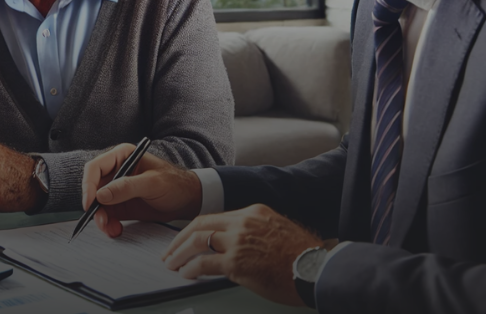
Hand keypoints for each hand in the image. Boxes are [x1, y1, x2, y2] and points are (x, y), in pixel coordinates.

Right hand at [82, 144, 202, 237]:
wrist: (188, 200)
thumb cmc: (175, 183)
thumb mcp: (152, 183)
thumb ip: (127, 187)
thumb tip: (101, 195)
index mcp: (122, 156)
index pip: (95, 168)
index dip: (88, 185)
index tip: (90, 203)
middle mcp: (116, 172)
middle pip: (93, 188)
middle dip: (95, 207)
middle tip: (102, 221)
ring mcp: (117, 190)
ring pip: (98, 205)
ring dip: (101, 219)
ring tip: (112, 229)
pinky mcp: (120, 205)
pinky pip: (107, 215)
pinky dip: (108, 225)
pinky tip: (116, 230)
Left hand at [162, 204, 322, 305]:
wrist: (316, 270)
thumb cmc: (302, 258)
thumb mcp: (278, 232)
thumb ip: (255, 233)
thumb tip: (237, 246)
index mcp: (254, 212)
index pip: (216, 217)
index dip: (197, 228)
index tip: (187, 238)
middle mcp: (244, 221)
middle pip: (200, 224)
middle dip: (180, 238)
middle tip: (170, 250)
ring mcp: (239, 240)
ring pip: (198, 240)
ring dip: (180, 253)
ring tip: (172, 263)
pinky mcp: (237, 262)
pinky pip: (204, 263)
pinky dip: (191, 268)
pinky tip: (186, 273)